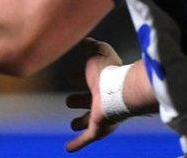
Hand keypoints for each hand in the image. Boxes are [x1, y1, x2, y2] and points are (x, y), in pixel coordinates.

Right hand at [65, 38, 122, 152]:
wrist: (119, 90)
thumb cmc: (108, 70)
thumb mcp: (96, 51)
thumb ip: (89, 45)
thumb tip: (83, 39)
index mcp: (100, 81)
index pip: (87, 80)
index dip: (78, 78)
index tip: (70, 77)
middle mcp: (101, 98)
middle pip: (88, 101)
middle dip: (79, 100)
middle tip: (69, 100)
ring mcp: (100, 116)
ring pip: (88, 120)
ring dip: (80, 122)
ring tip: (73, 124)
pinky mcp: (98, 129)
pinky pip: (86, 139)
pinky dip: (77, 144)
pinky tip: (68, 149)